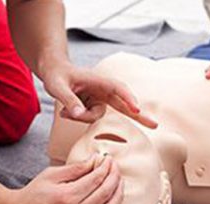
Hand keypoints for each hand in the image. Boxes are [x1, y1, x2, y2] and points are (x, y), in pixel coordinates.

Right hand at [0, 154, 127, 203]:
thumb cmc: (34, 192)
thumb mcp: (51, 174)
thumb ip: (75, 168)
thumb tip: (95, 160)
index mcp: (68, 195)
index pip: (96, 179)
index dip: (105, 167)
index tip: (108, 159)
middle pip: (105, 192)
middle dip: (114, 177)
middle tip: (115, 166)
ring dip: (118, 194)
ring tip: (120, 182)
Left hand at [42, 63, 157, 128]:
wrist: (54, 71)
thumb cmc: (56, 75)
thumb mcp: (57, 87)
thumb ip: (68, 100)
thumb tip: (77, 115)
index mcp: (99, 81)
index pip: (118, 89)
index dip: (128, 98)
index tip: (136, 108)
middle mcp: (103, 90)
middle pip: (125, 104)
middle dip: (139, 115)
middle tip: (155, 126)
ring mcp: (100, 100)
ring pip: (97, 117)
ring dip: (81, 117)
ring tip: (64, 110)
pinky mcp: (95, 107)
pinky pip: (90, 119)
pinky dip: (78, 118)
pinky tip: (66, 111)